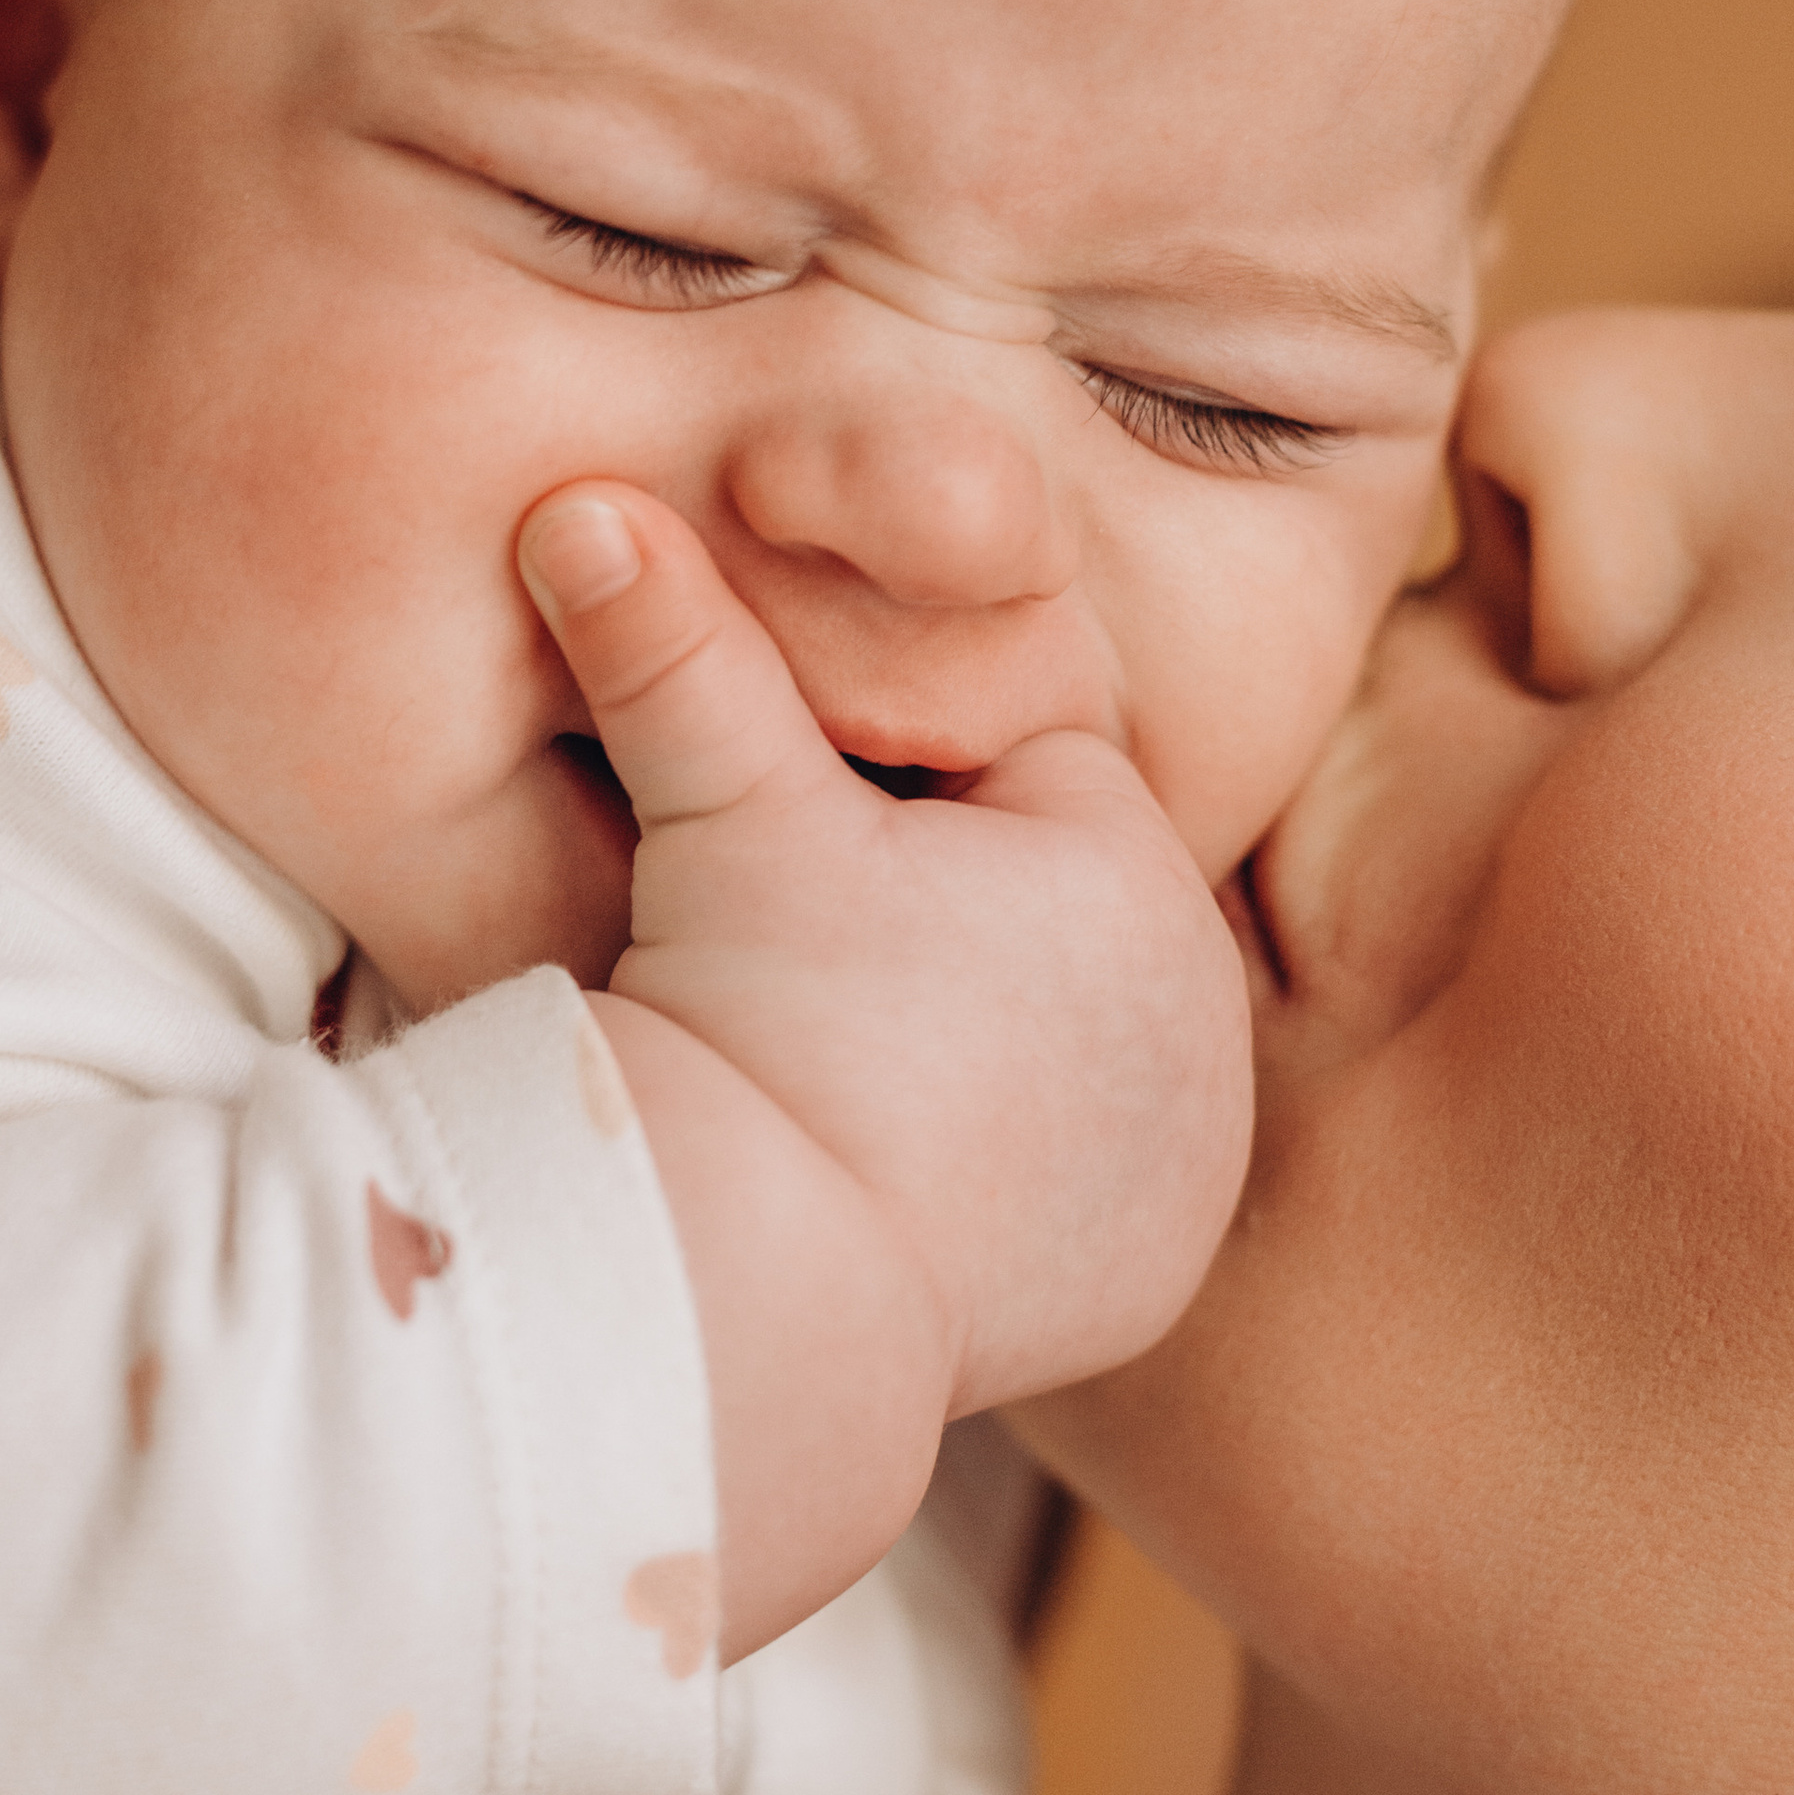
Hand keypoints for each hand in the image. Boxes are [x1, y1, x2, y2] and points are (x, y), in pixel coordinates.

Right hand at [518, 485, 1250, 1650]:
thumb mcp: (722, 816)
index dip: (893, 795)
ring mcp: (1196, 1158)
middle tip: (813, 970)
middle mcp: (1208, 1014)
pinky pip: (1083, 1185)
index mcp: (1138, 871)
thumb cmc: (758, 1024)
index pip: (1022, 778)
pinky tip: (906, 1173)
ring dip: (984, 1047)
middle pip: (1049, 919)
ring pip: (1068, 1048)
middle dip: (949, 922)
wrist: (770, 1288)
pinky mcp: (1158, 1274)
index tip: (803, 847)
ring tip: (847, 1067)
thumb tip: (584, 506)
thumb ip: (674, 651)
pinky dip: (1011, 1173)